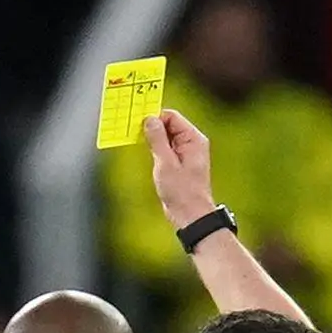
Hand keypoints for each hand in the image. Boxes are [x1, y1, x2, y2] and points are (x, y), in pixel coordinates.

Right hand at [145, 108, 216, 228]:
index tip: (138, 125)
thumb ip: (157, 139)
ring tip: (148, 154)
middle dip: (153, 130)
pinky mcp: (180, 163)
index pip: (171, 117)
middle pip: (168, 125)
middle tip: (138, 138)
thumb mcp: (165, 163)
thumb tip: (150, 120)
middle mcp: (191, 143)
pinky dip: (156, 151)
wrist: (191, 216)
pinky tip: (151, 161)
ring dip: (153, 142)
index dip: (155, 118)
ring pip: (165, 138)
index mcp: (193, 139)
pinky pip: (166, 149)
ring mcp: (186, 153)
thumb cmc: (182, 192)